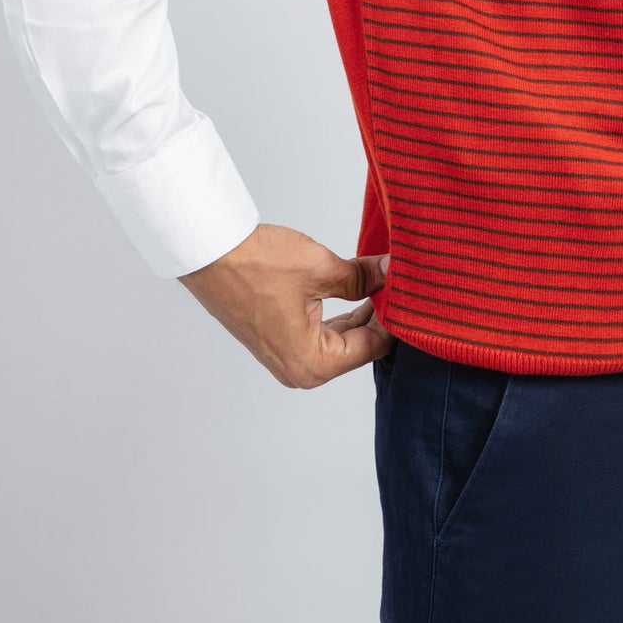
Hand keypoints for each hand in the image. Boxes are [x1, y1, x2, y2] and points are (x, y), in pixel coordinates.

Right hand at [177, 222, 393, 387]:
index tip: (412, 292)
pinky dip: (338, 311)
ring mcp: (285, 357)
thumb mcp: (322, 268)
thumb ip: (363, 276)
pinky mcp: (276, 339)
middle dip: (379, 314)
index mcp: (313, 365)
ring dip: (360, 311)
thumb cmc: (257, 265)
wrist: (210, 252)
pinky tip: (354, 286)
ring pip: (339, 338)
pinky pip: (319, 331)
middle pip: (357, 345)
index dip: (396, 316)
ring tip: (380, 280)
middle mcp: (299, 370)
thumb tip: (391, 272)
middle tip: (399, 282)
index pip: (374, 346)